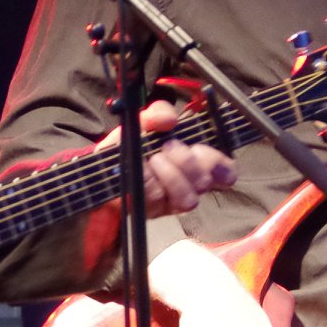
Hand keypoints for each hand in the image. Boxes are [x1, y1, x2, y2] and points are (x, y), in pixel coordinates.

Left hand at [94, 100, 237, 215]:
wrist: (100, 170)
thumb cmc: (128, 147)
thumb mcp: (142, 123)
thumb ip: (158, 114)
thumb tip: (170, 119)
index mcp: (194, 163)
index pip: (225, 172)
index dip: (221, 165)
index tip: (200, 149)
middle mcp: (188, 186)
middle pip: (205, 183)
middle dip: (188, 162)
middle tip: (168, 147)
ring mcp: (170, 202)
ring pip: (188, 198)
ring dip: (172, 175)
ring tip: (154, 159)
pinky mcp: (152, 211)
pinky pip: (158, 198)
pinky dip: (149, 180)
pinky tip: (139, 170)